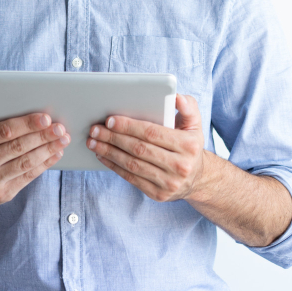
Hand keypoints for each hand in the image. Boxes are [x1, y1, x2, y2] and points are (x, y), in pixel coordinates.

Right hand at [0, 93, 69, 203]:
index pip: (4, 131)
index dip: (26, 124)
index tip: (45, 118)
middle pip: (18, 147)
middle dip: (42, 136)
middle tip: (60, 128)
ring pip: (26, 163)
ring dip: (48, 150)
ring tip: (63, 140)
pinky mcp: (4, 193)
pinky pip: (28, 177)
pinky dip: (45, 164)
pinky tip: (56, 154)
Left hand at [86, 94, 205, 201]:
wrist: (198, 178)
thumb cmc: (189, 144)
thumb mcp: (194, 124)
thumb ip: (188, 107)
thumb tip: (175, 96)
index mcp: (188, 145)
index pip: (152, 133)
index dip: (129, 126)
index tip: (110, 120)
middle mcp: (180, 166)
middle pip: (139, 149)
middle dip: (113, 138)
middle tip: (95, 130)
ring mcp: (169, 183)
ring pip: (132, 165)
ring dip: (109, 152)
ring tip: (93, 142)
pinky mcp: (158, 194)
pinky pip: (131, 178)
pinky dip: (113, 166)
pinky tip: (102, 155)